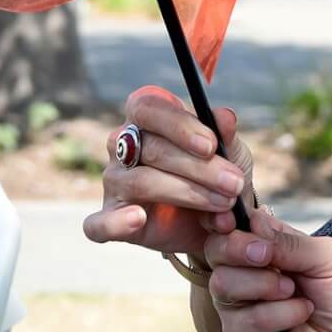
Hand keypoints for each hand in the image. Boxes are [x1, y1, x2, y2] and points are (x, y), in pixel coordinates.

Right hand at [82, 86, 251, 255]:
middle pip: (152, 148)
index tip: (211, 146)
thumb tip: (225, 117)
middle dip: (199, 167)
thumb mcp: (229, 153)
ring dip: (186, 193)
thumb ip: (225, 135)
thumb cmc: (215, 176)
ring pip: (140, 182)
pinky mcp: (109, 218)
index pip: (148, 108)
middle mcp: (122, 145)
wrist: (214, 224)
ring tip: (222, 205)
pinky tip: (138, 218)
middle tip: (233, 183)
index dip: (178, 125)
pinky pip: (98, 223)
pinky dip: (115, 222)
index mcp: (146, 118)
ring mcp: (114, 182)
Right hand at [201, 210, 331, 331]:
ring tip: (294, 291)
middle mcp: (243, 271)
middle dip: (238, 249)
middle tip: (268, 258)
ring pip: (222, 284)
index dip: (221, 220)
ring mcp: (238, 305)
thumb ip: (290, 242)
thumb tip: (253, 223)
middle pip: (214, 250)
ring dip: (264, 285)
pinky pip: (245, 320)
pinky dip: (280, 314)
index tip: (230, 221)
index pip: (227, 224)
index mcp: (261, 244)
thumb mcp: (326, 257)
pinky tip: (301, 313)